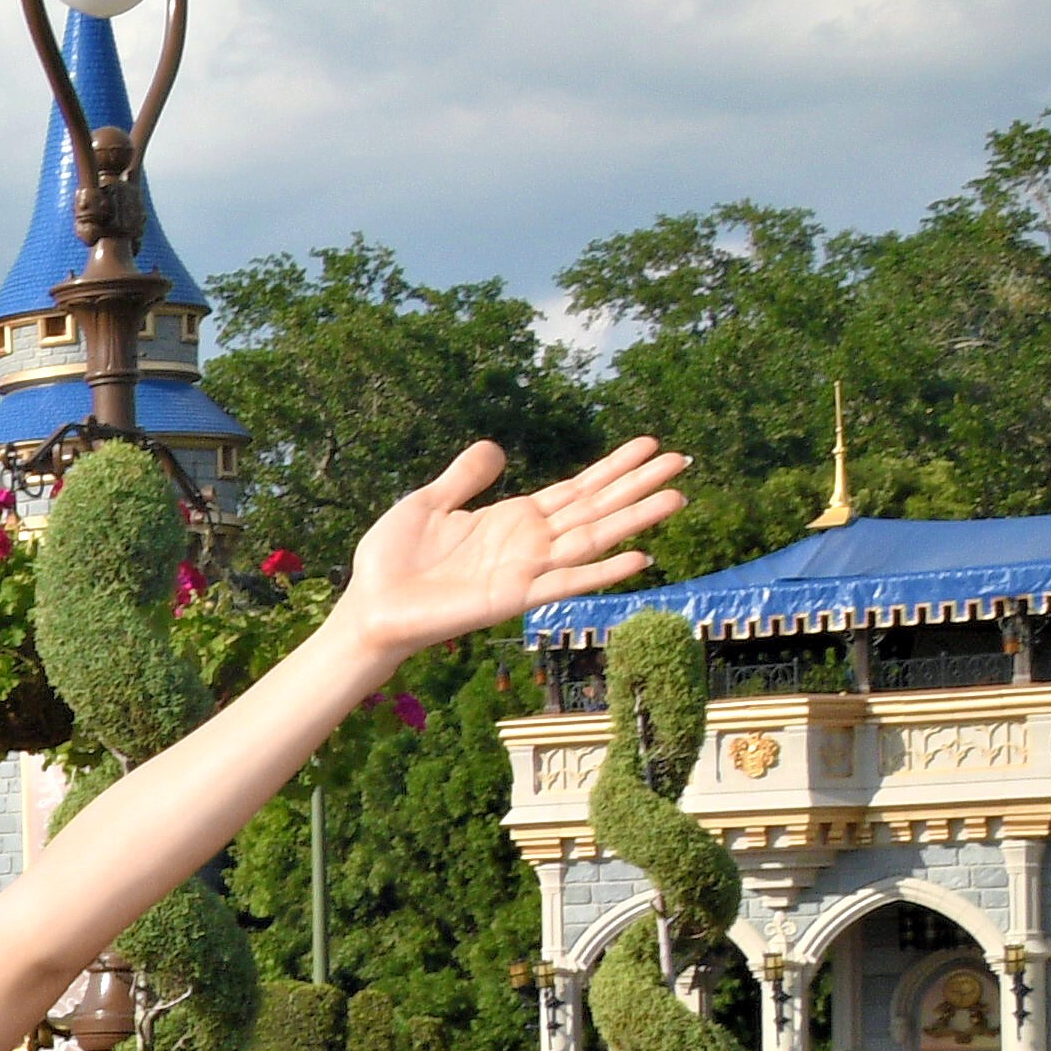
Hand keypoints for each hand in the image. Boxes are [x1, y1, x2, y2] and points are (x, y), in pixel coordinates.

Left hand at [333, 436, 686, 661]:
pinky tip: (640, 558)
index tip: (650, 445)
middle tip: (682, 460)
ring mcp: (525, 571)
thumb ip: (464, 478)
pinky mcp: (512, 598)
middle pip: (595, 509)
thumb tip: (495, 447)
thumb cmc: (393, 561)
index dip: (612, 468)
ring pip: (592, 540)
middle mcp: (529, 544)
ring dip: (635, 521)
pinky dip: (603, 573)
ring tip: (677, 497)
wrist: (368, 605)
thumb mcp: (428, 503)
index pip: (575, 489)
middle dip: (637, 486)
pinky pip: (566, 583)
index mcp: (513, 520)